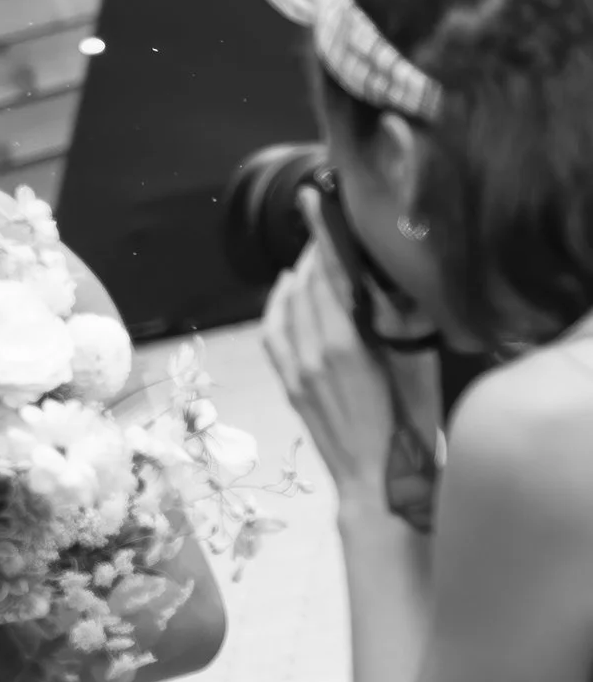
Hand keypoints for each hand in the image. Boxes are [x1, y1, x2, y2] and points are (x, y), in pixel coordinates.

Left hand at [260, 196, 408, 500]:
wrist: (373, 476)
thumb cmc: (405, 426)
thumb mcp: (409, 367)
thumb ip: (392, 324)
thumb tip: (381, 286)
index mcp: (346, 344)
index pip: (329, 276)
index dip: (322, 238)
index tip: (318, 205)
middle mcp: (313, 351)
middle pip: (305, 285)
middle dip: (313, 252)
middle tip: (326, 227)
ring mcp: (296, 368)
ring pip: (287, 306)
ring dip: (296, 277)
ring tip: (310, 255)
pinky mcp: (289, 382)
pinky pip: (272, 332)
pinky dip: (277, 305)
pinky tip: (285, 291)